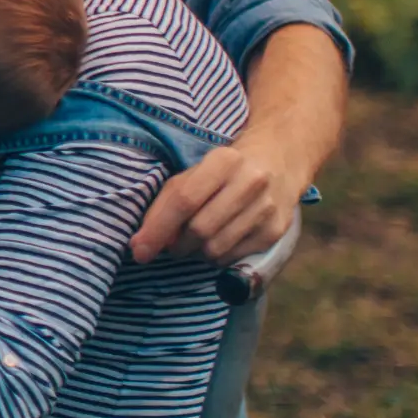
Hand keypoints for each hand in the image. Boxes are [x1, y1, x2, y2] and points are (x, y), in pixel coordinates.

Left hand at [130, 134, 302, 263]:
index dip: (158, 228)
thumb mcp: (194, 173)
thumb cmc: (225, 170)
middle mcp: (250, 182)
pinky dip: (218, 257)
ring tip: (196, 242)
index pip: (185, 200)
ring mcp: (267, 208)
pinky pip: (234, 257)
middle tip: (173, 244)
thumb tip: (143, 243)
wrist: (279, 161)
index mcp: (223, 161)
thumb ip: (167, 203)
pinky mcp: (276, 231)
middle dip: (178, 244)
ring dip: (197, 253)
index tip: (139, 250)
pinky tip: (218, 242)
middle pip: (200, 229)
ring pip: (217, 248)